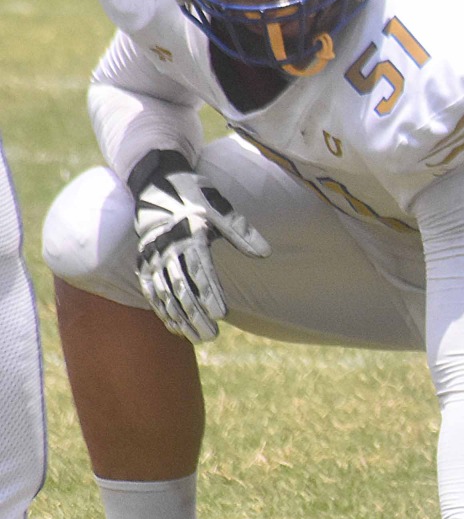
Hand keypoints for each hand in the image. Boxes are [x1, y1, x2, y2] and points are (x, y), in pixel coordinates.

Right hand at [129, 153, 269, 342]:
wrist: (156, 181)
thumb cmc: (195, 194)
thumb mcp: (219, 207)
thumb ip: (240, 231)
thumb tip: (265, 253)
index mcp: (189, 235)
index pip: (200, 271)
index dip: (209, 294)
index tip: (222, 314)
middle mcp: (167, 248)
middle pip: (182, 288)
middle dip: (196, 314)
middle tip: (211, 335)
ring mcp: (153, 256)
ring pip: (165, 294)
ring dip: (179, 317)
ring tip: (197, 337)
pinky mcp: (144, 261)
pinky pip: (150, 290)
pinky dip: (161, 310)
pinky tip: (174, 327)